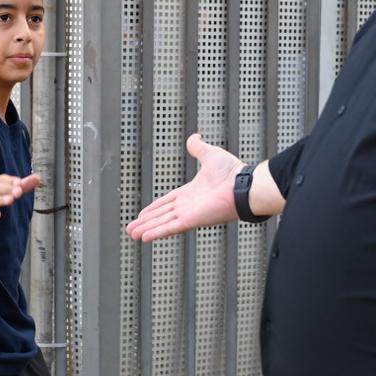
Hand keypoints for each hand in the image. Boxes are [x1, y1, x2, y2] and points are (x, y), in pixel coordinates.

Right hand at [126, 134, 243, 241]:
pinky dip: (157, 232)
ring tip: (132, 235)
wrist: (243, 185)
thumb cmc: (232, 172)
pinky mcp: (191, 220)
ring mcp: (189, 214)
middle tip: (132, 228)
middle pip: (162, 215)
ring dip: (147, 229)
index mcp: (192, 193)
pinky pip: (170, 227)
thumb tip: (194, 137)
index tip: (143, 213)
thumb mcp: (210, 155)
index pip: (168, 202)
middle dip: (146, 221)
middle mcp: (189, 205)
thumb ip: (199, 148)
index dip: (154, 208)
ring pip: (162, 223)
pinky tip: (145, 237)